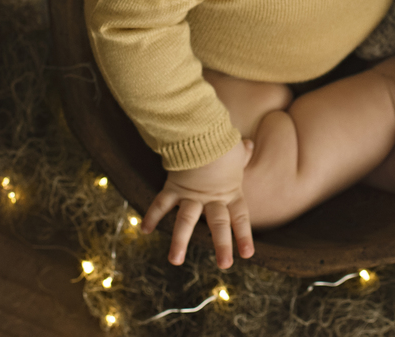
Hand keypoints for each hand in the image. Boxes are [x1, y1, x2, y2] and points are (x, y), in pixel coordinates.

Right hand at [142, 138, 254, 267]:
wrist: (200, 130)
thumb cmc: (220, 140)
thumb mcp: (235, 148)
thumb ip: (242, 153)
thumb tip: (249, 145)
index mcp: (229, 191)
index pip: (239, 217)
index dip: (243, 236)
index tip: (247, 255)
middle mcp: (211, 197)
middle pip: (218, 224)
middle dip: (221, 245)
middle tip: (224, 265)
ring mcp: (191, 194)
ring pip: (186, 221)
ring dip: (180, 241)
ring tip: (175, 261)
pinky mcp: (173, 187)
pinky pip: (161, 204)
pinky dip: (152, 216)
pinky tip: (145, 230)